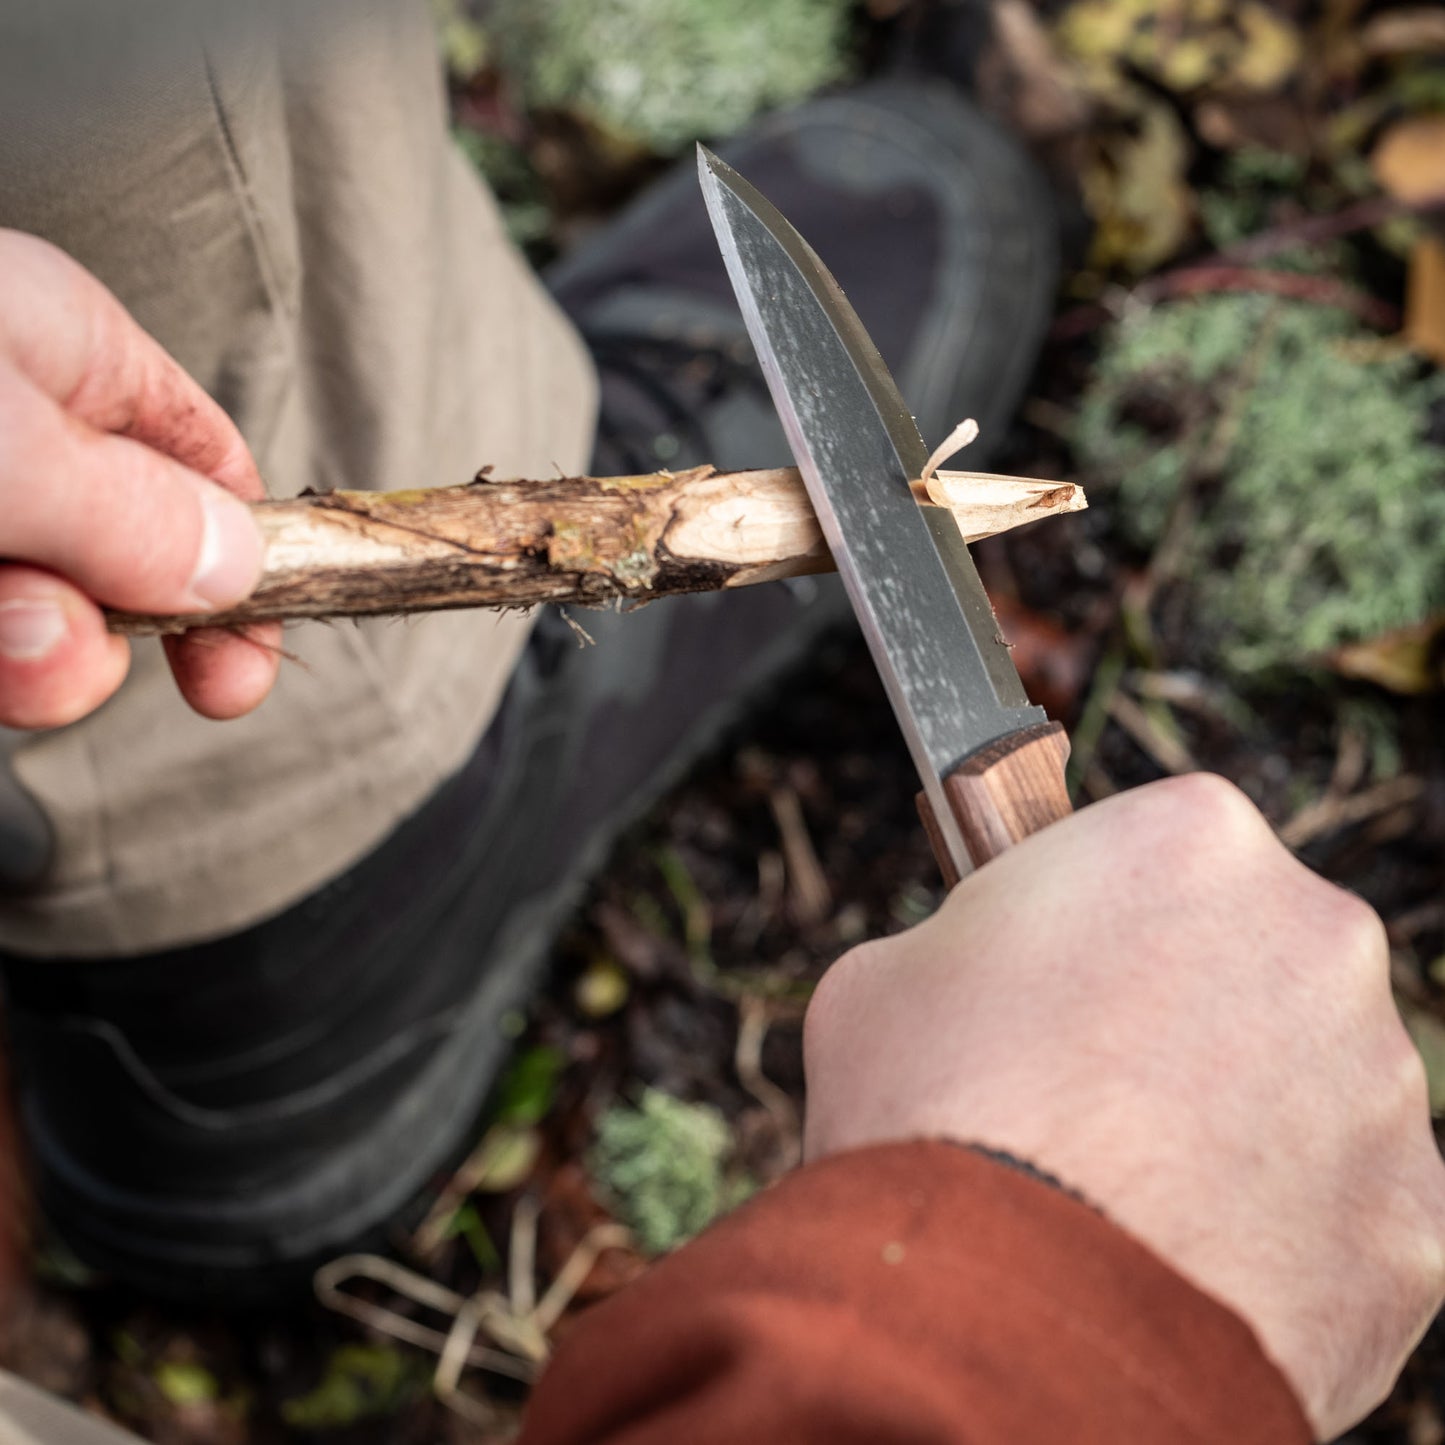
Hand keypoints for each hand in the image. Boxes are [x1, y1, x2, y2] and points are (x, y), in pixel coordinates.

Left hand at [0, 229, 276, 727]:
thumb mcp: (6, 439)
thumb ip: (129, 511)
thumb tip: (240, 570)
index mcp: (66, 347)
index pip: (211, 469)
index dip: (249, 574)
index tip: (240, 677)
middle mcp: (12, 418)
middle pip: (120, 559)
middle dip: (103, 630)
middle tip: (51, 657)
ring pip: (32, 611)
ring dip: (23, 656)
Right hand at [804, 773, 1444, 1439]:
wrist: (999, 1316)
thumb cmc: (931, 1109)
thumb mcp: (888, 974)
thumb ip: (970, 949)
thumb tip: (985, 985)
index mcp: (1191, 838)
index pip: (1161, 848)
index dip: (1102, 912)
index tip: (1061, 968)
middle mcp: (1317, 936)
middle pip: (1251, 956)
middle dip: (1183, 1007)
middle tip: (1085, 1082)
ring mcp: (1380, 1083)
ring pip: (1306, 1081)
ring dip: (1237, 1117)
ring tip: (1122, 1186)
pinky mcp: (1415, 1220)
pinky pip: (1344, 1205)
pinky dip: (1279, 1227)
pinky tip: (1182, 1256)